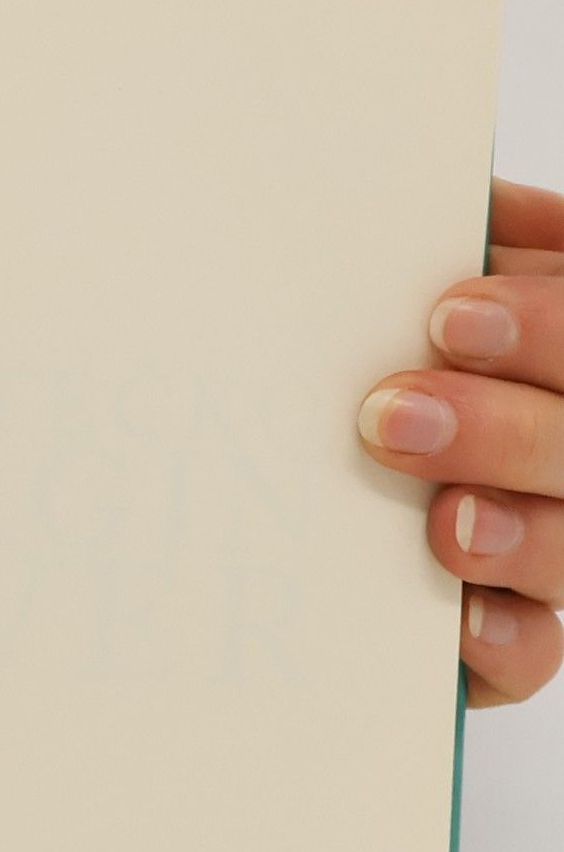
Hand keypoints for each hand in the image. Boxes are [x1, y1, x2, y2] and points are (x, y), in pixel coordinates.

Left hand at [358, 177, 563, 706]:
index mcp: (554, 359)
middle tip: (392, 414)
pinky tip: (461, 618)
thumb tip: (446, 202)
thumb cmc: (383, 362)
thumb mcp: (421, 294)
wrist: (312, 488)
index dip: (543, 327)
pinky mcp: (510, 632)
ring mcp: (552, 540)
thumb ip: (464, 250)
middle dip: (503, 429)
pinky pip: (533, 649)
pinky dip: (504, 637)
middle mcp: (563, 445)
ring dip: (514, 532)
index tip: (446, 315)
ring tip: (443, 520)